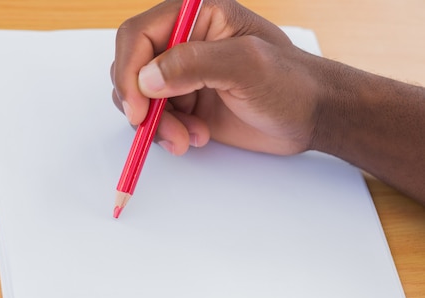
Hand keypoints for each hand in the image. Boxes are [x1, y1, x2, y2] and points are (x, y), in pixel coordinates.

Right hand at [111, 0, 323, 155]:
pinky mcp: (184, 103)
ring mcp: (182, 75)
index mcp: (196, 16)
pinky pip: (154, 119)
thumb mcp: (246, 66)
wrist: (310, 117)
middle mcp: (183, 42)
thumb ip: (193, 64)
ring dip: (156, 124)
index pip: (139, 35)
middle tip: (161, 128)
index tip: (138, 107)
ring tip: (188, 137)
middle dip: (142, 103)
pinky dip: (166, 133)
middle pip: (132, 68)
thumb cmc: (290, 83)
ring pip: (139, 98)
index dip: (129, 71)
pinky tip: (196, 137)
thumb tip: (146, 78)